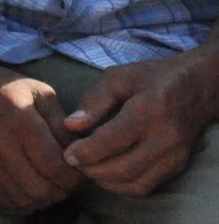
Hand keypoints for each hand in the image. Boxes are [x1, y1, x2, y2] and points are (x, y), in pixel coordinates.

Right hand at [0, 60, 80, 212]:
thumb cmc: (3, 87)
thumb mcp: (39, 92)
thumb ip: (62, 122)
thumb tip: (80, 152)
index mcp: (20, 121)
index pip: (55, 165)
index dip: (74, 175)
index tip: (79, 168)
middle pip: (42, 189)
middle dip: (62, 189)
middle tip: (67, 178)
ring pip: (27, 199)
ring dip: (45, 197)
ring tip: (50, 182)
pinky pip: (8, 201)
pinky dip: (26, 200)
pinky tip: (31, 185)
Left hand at [61, 51, 218, 196]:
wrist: (196, 88)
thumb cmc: (151, 78)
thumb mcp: (118, 78)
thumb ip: (93, 101)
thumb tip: (70, 126)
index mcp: (149, 110)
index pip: (112, 140)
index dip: (86, 152)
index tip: (67, 154)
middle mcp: (165, 137)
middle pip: (123, 167)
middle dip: (92, 170)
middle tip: (73, 162)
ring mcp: (174, 156)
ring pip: (135, 182)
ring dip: (105, 181)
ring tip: (87, 168)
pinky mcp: (177, 166)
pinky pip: (146, 186)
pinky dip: (122, 186)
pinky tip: (106, 174)